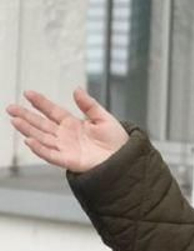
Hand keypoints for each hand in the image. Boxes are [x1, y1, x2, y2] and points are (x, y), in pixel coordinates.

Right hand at [6, 87, 128, 171]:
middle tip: (10, 108)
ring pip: (42, 138)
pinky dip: (40, 148)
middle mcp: (66, 135)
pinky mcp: (69, 161)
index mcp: (73, 124)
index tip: (28, 93)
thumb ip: (89, 105)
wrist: (125, 160)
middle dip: (26, 116)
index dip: (40, 102)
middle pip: (41, 124)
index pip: (52, 111)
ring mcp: (66, 148)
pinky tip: (29, 140)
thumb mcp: (103, 118)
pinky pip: (51, 155)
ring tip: (15, 120)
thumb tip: (77, 89)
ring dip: (28, 130)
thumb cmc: (117, 141)